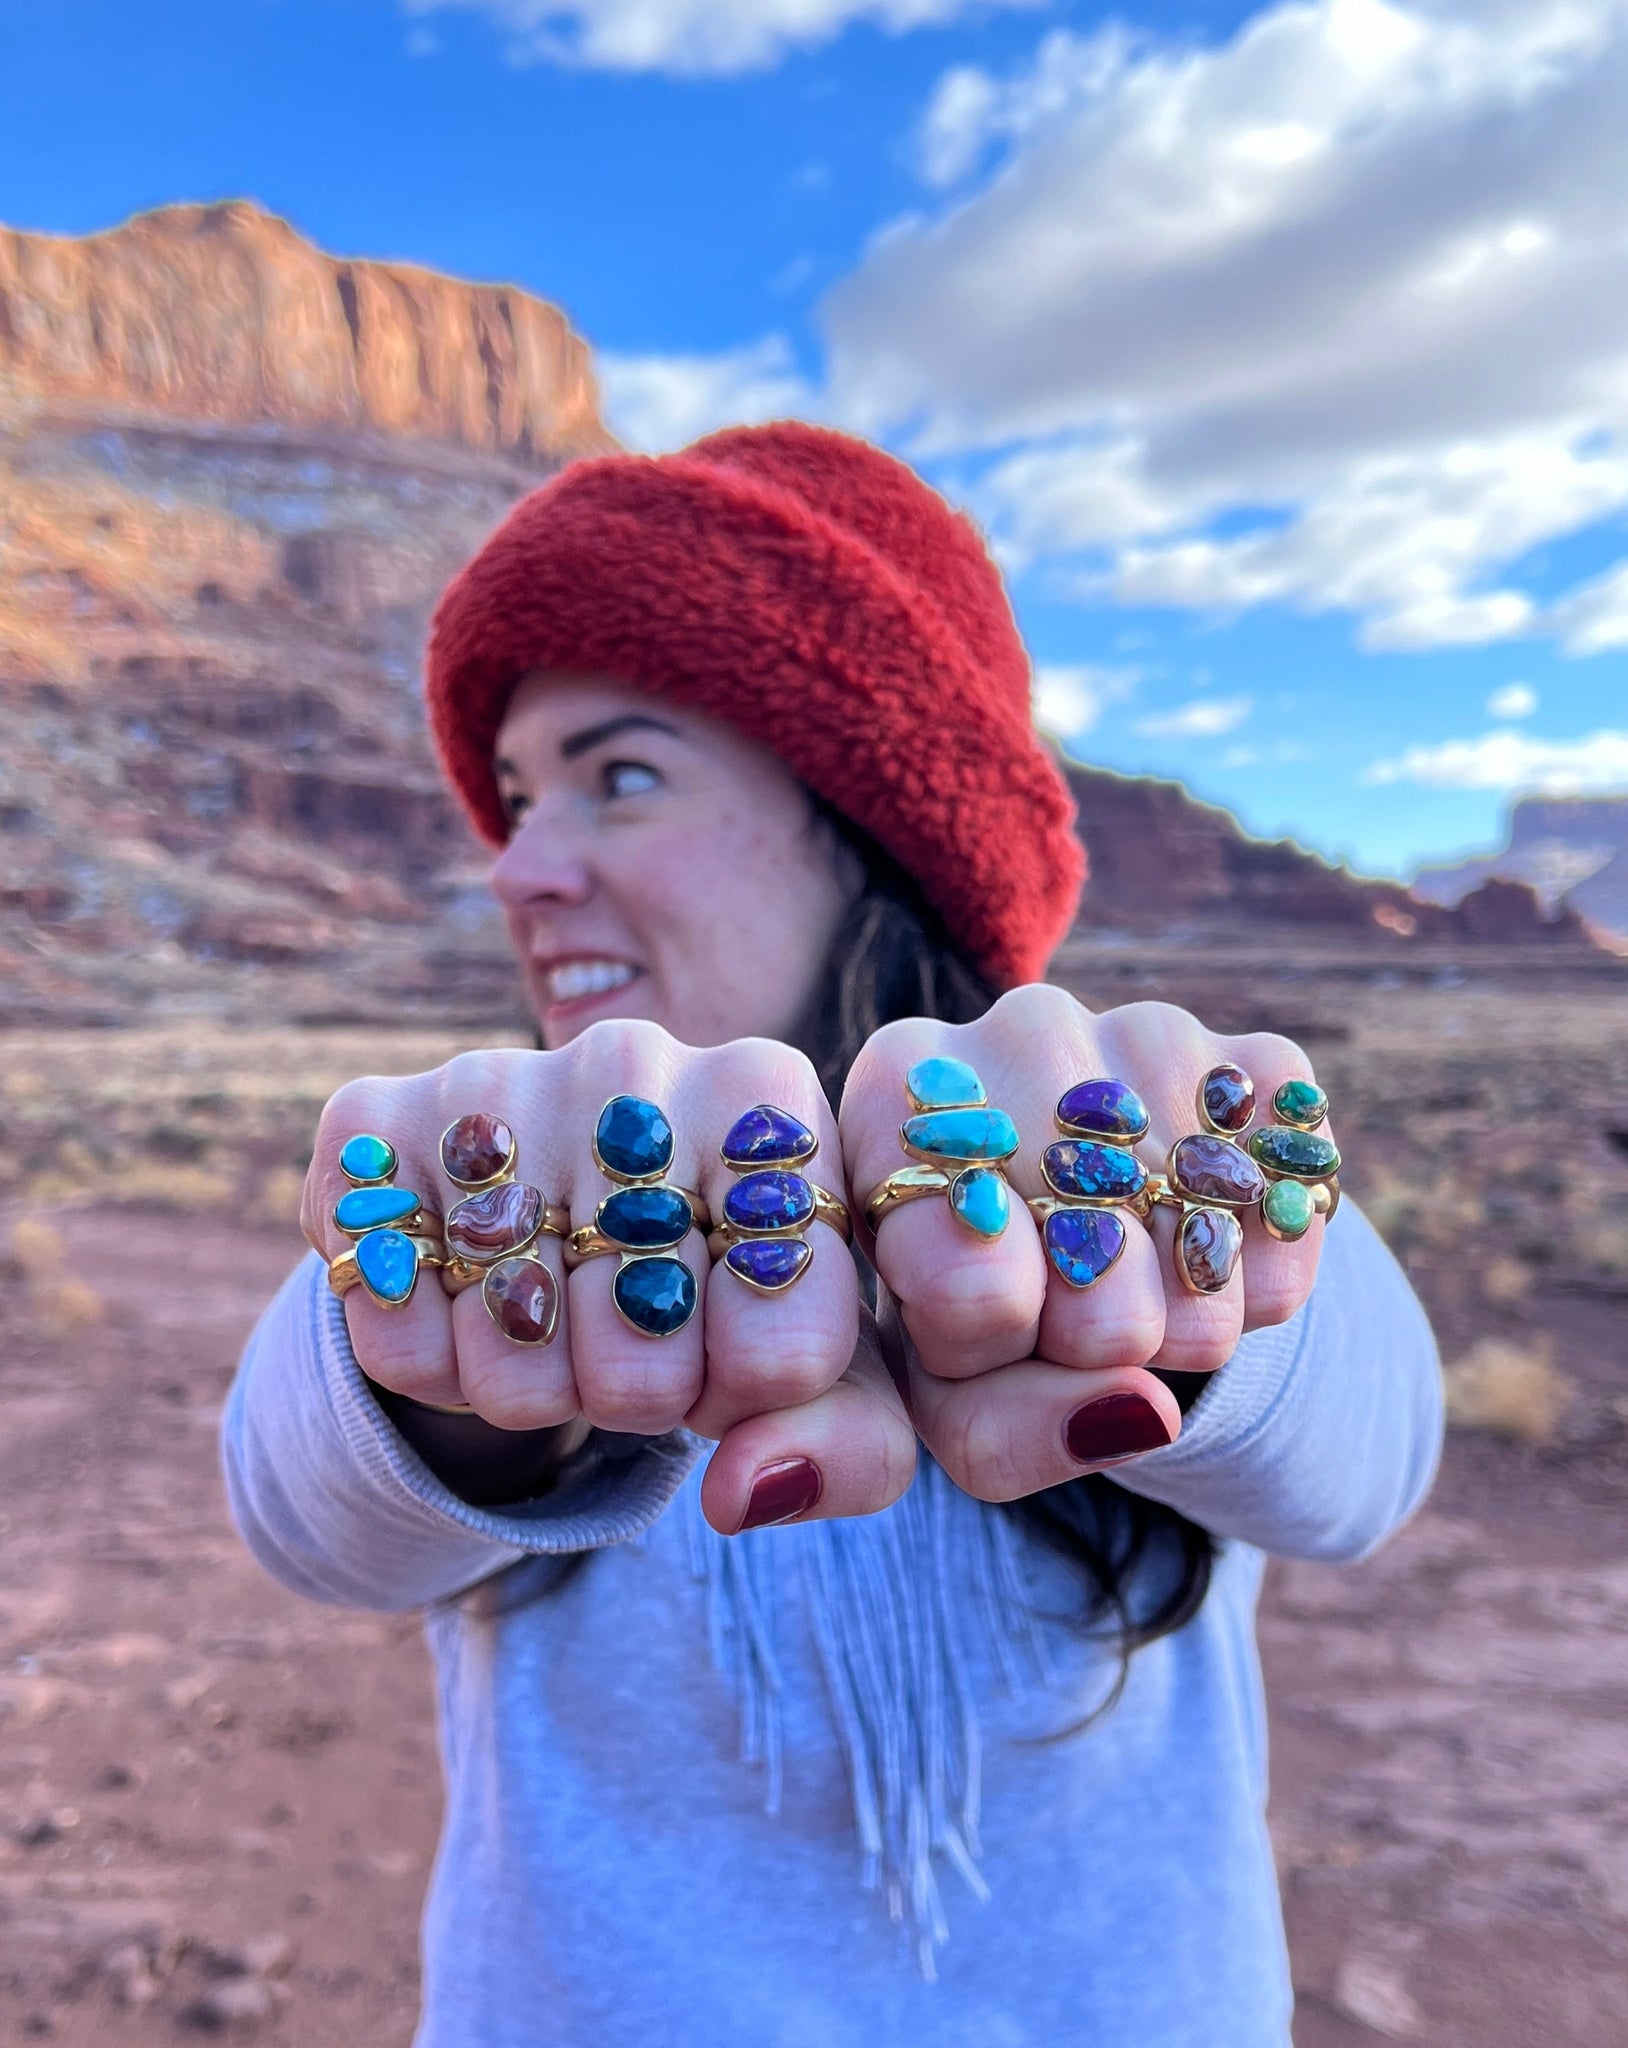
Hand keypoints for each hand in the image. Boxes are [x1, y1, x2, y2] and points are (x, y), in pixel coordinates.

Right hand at [302, 1022, 913, 1532]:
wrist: (563, 1195)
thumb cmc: (721, 1285)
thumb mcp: (821, 1365)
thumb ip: (851, 1444)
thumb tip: (746, 1494)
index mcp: (772, 1099)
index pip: (780, 1354)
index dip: (745, 1398)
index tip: (728, 1346)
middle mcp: (636, 1063)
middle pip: (642, 1366)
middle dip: (639, 1397)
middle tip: (631, 1339)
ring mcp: (498, 1079)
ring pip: (514, 1359)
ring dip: (534, 1389)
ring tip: (556, 1322)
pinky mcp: (375, 1118)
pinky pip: (394, 1334)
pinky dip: (430, 1365)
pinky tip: (467, 1302)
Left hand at [840, 986, 1329, 1500]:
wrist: (1094, 1233)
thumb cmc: (986, 1316)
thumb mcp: (952, 1394)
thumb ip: (1006, 1432)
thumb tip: (1144, 1410)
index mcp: (898, 1099)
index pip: (969, 1287)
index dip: (996, 1349)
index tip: (993, 1328)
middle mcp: (1014, 1030)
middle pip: (1095, 1264)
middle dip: (1093, 1339)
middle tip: (1069, 1314)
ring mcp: (1143, 1029)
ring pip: (1201, 1246)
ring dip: (1185, 1318)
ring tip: (1136, 1288)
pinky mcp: (1257, 1056)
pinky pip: (1290, 1212)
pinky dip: (1265, 1277)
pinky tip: (1208, 1253)